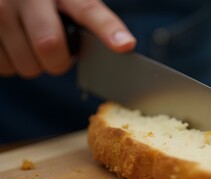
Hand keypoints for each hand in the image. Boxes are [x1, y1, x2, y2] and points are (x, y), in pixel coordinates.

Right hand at [0, 0, 135, 77]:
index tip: (125, 45)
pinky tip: (11, 45)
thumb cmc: (41, 3)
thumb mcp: (65, 1)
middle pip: (51, 47)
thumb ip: (84, 18)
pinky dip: (11, 65)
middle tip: (56, 54)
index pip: (88, 10)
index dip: (108, 29)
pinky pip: (4, 67)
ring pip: (27, 65)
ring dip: (33, 65)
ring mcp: (0, 11)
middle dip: (58, 62)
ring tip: (28, 44)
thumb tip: (119, 47)